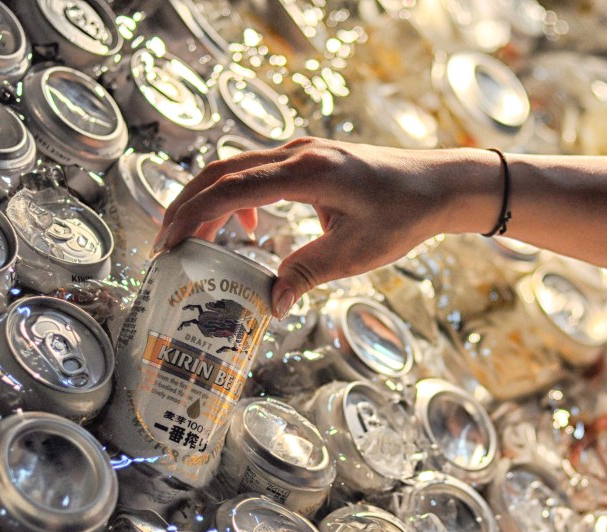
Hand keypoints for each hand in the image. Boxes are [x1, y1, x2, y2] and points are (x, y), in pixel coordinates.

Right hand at [157, 138, 499, 317]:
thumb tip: (271, 306)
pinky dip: (239, 197)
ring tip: (196, 243)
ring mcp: (302, 150)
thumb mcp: (355, 254)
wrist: (439, 184)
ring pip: (236, 168)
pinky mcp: (308, 157)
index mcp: (308, 172)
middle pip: (221, 171)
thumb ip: (307, 274)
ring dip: (209, 201)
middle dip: (187, 207)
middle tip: (166, 247)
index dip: (194, 216)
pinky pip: (258, 171)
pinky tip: (249, 226)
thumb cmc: (405, 215)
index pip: (232, 189)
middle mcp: (299, 153)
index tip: (170, 245)